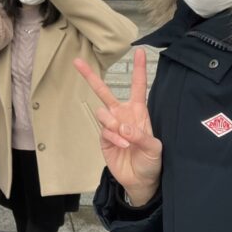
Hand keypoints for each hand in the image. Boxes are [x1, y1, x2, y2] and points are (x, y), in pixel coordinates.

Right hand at [73, 49, 161, 206]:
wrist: (140, 181)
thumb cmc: (151, 161)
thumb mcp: (154, 149)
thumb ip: (140, 136)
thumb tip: (123, 126)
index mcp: (138, 112)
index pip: (138, 86)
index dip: (140, 69)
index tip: (140, 51)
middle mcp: (122, 114)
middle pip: (104, 91)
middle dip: (90, 76)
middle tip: (77, 62)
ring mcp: (111, 125)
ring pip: (103, 112)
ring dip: (113, 124)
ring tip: (124, 138)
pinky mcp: (104, 138)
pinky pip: (104, 131)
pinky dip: (113, 138)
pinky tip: (122, 145)